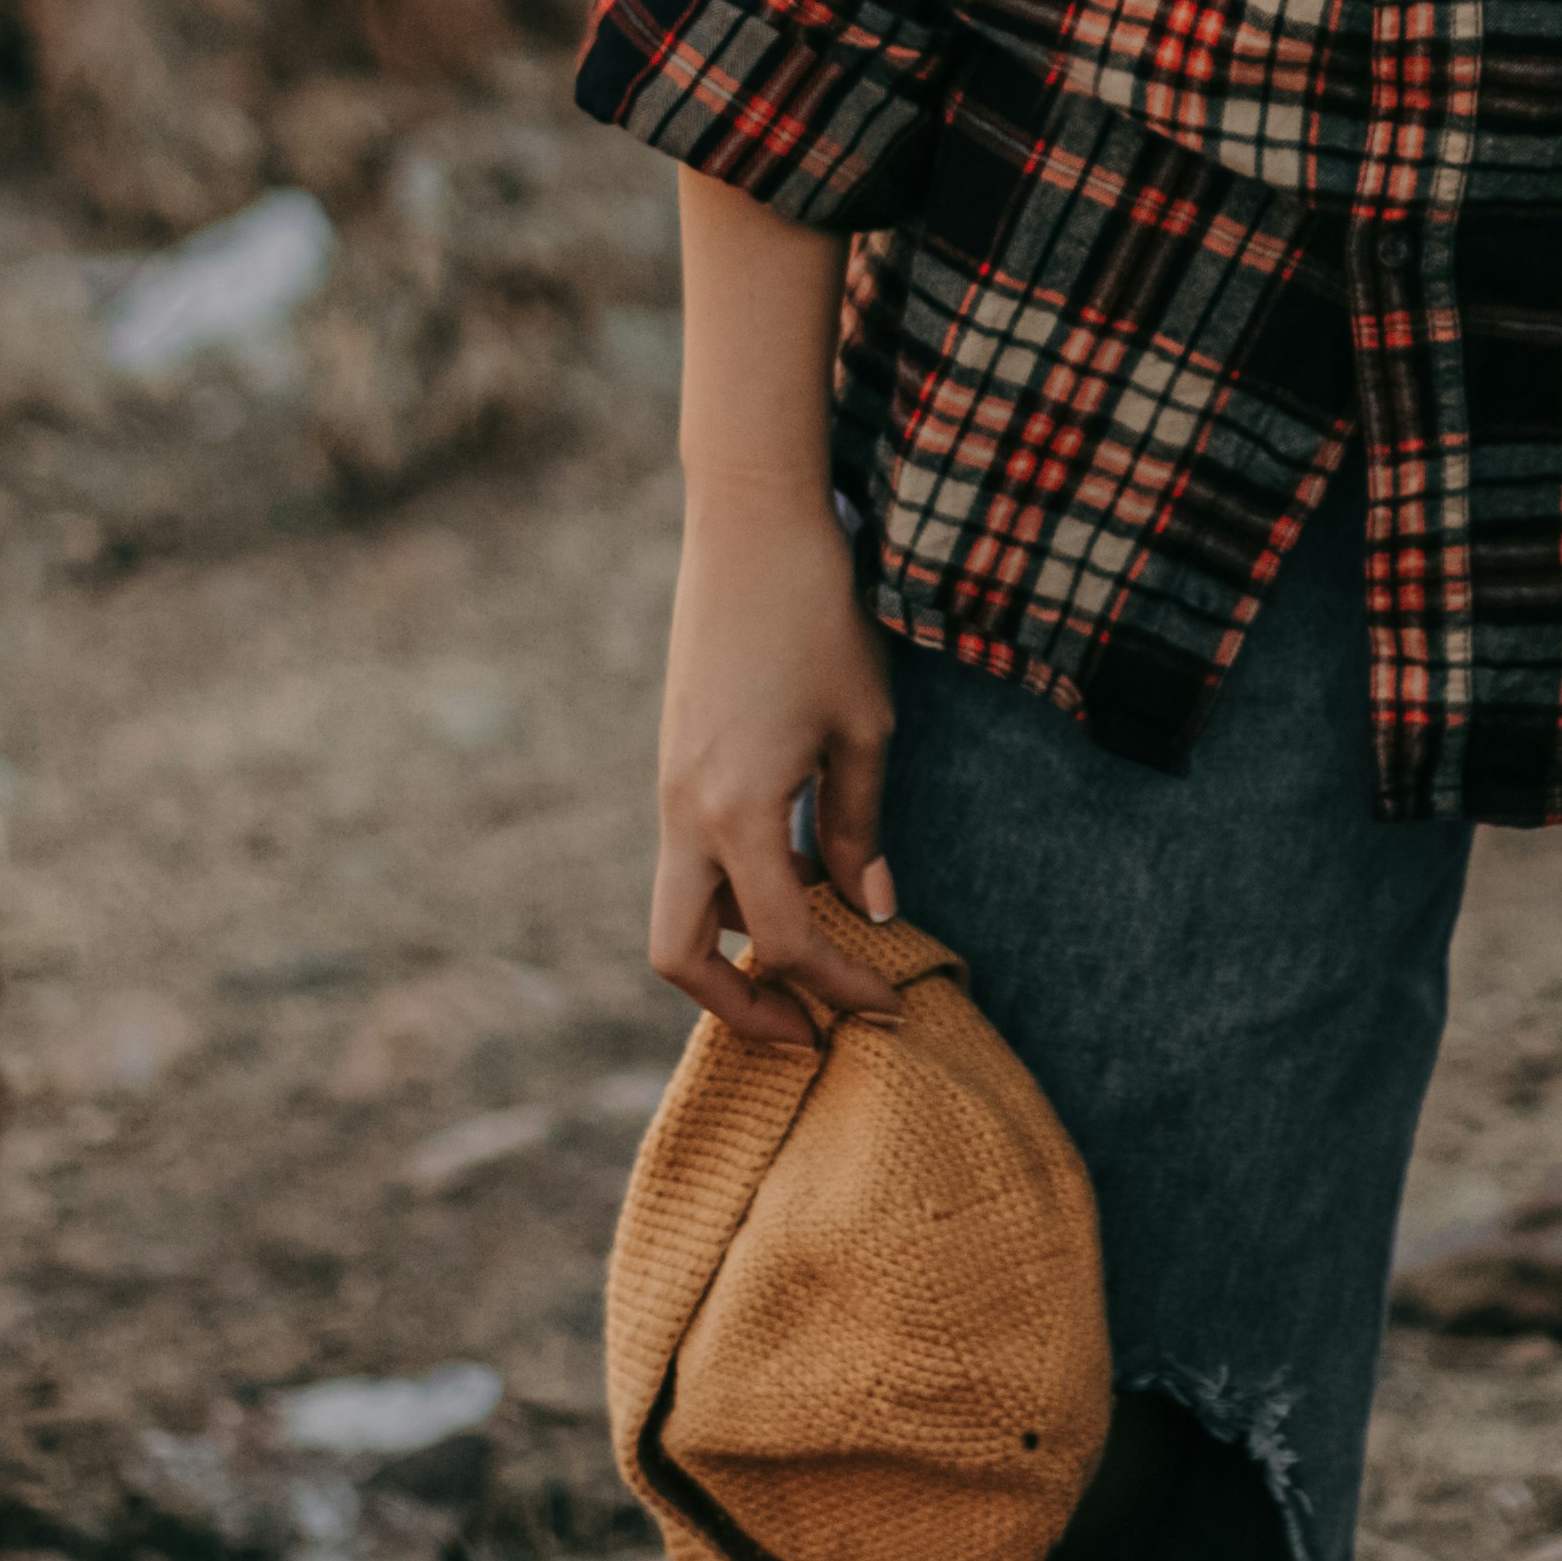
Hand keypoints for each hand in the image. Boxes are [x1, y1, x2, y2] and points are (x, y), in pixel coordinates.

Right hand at [651, 488, 906, 1049]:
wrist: (749, 526)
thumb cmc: (818, 615)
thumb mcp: (861, 724)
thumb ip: (857, 827)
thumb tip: (871, 910)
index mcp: (736, 812)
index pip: (786, 940)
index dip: (841, 988)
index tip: (891, 1011)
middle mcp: (685, 813)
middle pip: (680, 958)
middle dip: (742, 1010)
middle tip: (813, 1034)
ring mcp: (669, 790)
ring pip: (677, 912)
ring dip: (733, 954)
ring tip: (812, 966)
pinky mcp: (675, 766)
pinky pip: (690, 862)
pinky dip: (732, 897)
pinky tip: (798, 882)